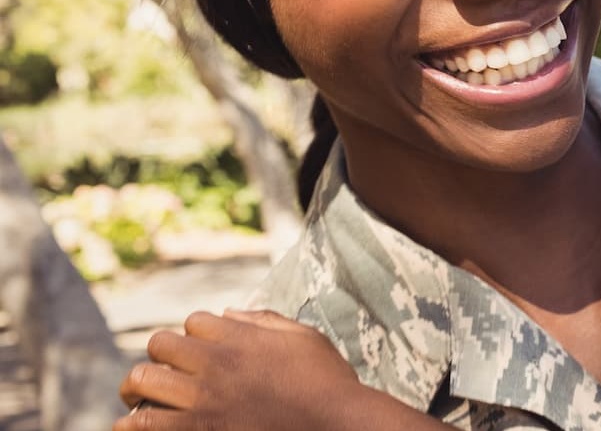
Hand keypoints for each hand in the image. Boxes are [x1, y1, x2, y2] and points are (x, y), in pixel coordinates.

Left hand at [115, 309, 361, 430]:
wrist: (336, 426)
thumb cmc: (328, 385)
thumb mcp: (306, 339)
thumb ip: (266, 321)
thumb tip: (230, 313)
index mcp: (240, 337)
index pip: (194, 322)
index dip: (196, 337)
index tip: (203, 354)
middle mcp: (214, 363)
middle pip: (159, 345)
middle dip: (159, 358)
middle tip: (160, 376)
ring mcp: (202, 400)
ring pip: (141, 380)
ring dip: (137, 389)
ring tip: (138, 401)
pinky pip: (141, 424)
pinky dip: (132, 425)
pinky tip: (137, 426)